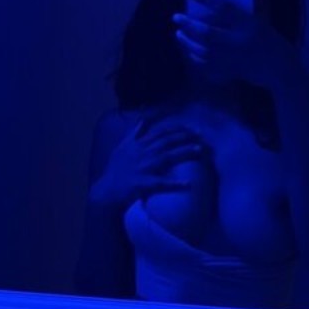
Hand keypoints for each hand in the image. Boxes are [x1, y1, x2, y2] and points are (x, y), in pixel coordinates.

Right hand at [89, 118, 203, 209]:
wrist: (107, 190)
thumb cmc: (116, 169)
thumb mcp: (122, 147)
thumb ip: (135, 133)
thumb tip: (143, 118)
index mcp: (138, 145)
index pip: (160, 132)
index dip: (177, 128)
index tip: (191, 127)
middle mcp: (142, 153)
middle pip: (167, 142)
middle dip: (185, 137)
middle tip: (201, 136)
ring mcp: (144, 168)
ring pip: (167, 158)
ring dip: (184, 153)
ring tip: (199, 151)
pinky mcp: (144, 184)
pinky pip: (162, 184)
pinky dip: (175, 184)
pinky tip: (189, 184)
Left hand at [173, 0, 297, 89]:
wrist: (280, 70)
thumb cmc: (272, 42)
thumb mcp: (259, 23)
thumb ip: (238, 17)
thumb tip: (213, 10)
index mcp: (248, 25)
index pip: (223, 8)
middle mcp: (238, 41)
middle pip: (207, 32)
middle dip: (189, 24)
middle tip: (176, 18)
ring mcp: (232, 58)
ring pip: (203, 50)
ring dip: (188, 42)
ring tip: (178, 34)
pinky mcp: (229, 71)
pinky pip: (207, 65)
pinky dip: (196, 58)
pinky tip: (189, 52)